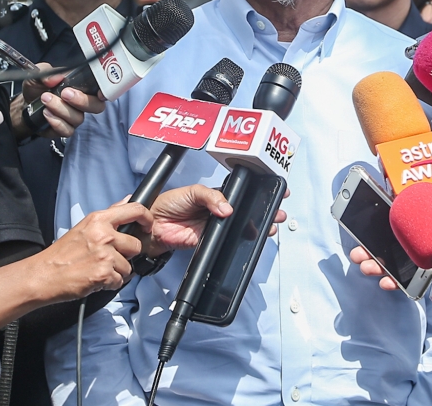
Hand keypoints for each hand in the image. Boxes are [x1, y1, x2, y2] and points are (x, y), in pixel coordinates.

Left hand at [11, 62, 105, 138]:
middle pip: (96, 106)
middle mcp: (82, 103)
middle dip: (82, 100)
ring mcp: (75, 117)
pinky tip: (46, 113)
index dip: (104, 91)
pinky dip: (56, 121)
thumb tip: (57, 77)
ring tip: (46, 99)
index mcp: (82, 87)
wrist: (24, 104)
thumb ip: (46, 73)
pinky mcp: (65, 129)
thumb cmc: (37, 88)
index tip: (98, 92)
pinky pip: (67, 130)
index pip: (101, 89)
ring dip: (61, 108)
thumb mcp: (37, 74)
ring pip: (78, 118)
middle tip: (65, 93)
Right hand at [30, 201, 152, 301]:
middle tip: (109, 258)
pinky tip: (96, 279)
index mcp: (98, 219)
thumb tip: (127, 200)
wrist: (43, 275)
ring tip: (99, 269)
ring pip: (128, 267)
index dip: (147, 218)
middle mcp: (103, 234)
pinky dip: (110, 284)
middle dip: (126, 255)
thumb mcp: (85, 226)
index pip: (135, 210)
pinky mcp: (103, 273)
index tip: (148, 225)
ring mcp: (104, 254)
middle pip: (136, 245)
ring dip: (117, 272)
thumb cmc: (62, 253)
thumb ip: (110, 215)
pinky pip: (119, 281)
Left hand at [145, 184, 288, 255]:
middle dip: (264, 209)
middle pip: (246, 210)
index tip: (274, 189)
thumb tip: (227, 208)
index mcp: (216, 195)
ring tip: (271, 224)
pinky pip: (228, 240)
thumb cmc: (169, 203)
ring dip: (257, 225)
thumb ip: (211, 196)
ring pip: (241, 226)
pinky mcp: (211, 241)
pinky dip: (240, 240)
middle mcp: (219, 210)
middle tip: (277, 210)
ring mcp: (216, 226)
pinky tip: (252, 236)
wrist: (154, 225)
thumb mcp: (192, 191)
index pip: (240, 193)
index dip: (257, 191)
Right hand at [351, 188, 431, 290]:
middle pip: (388, 245)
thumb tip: (392, 198)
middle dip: (369, 251)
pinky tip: (389, 283)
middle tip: (359, 254)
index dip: (372, 228)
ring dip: (378, 268)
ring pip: (397, 265)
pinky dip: (398, 284)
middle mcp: (421, 238)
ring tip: (368, 268)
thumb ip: (418, 199)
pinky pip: (414, 281)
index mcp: (420, 218)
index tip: (359, 232)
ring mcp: (427, 258)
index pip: (390, 224)